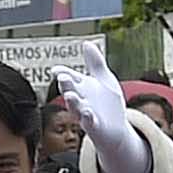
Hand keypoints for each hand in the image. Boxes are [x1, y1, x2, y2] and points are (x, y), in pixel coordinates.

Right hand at [58, 40, 149, 172]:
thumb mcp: (104, 79)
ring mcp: (85, 114)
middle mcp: (80, 99)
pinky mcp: (94, 126)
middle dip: (66, 85)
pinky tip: (88, 112)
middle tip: (62, 77)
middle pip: (71, 90)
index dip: (63, 73)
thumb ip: (95, 63)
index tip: (56, 70)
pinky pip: (89, 122)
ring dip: (72, 102)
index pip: (70, 77)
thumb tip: (86, 43)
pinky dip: (88, 117)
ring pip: (76, 107)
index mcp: (82, 86)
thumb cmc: (107, 104)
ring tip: (70, 96)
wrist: (116, 130)